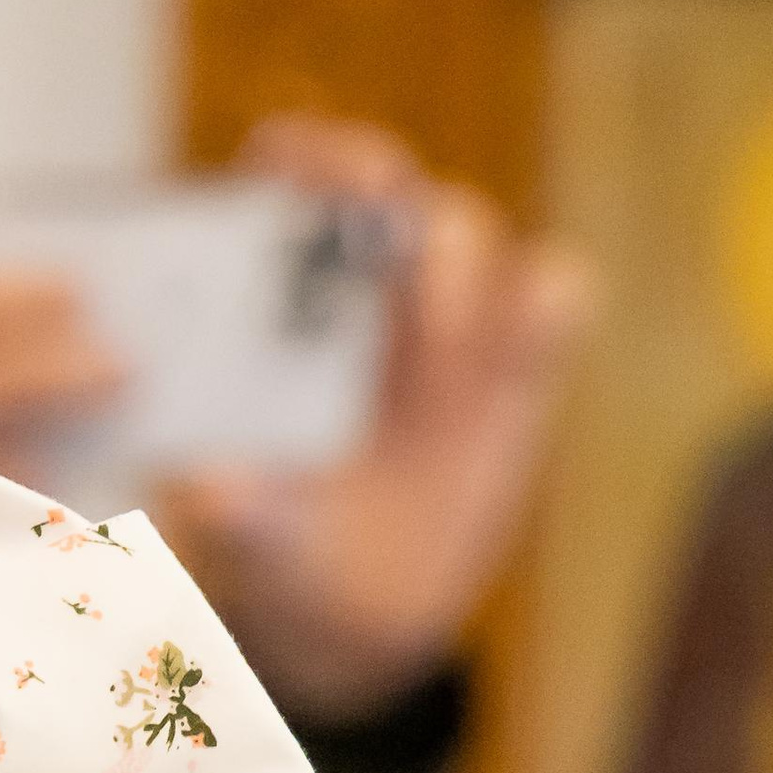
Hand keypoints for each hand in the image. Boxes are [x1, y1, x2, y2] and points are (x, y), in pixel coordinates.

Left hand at [154, 116, 594, 724]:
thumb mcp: (247, 539)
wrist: (357, 615)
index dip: (294, 157)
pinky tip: (515, 358)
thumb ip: (234, 509)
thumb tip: (218, 485)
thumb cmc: (275, 552)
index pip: (278, 178)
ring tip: (434, 351)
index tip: (296, 174)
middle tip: (374, 211)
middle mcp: (356, 286)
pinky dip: (545, 305)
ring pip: (462, 229)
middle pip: (377, 179)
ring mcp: (442, 317)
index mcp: (266, 300)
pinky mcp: (515, 363)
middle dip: (373, 176)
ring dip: (447, 269)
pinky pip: (554, 295)